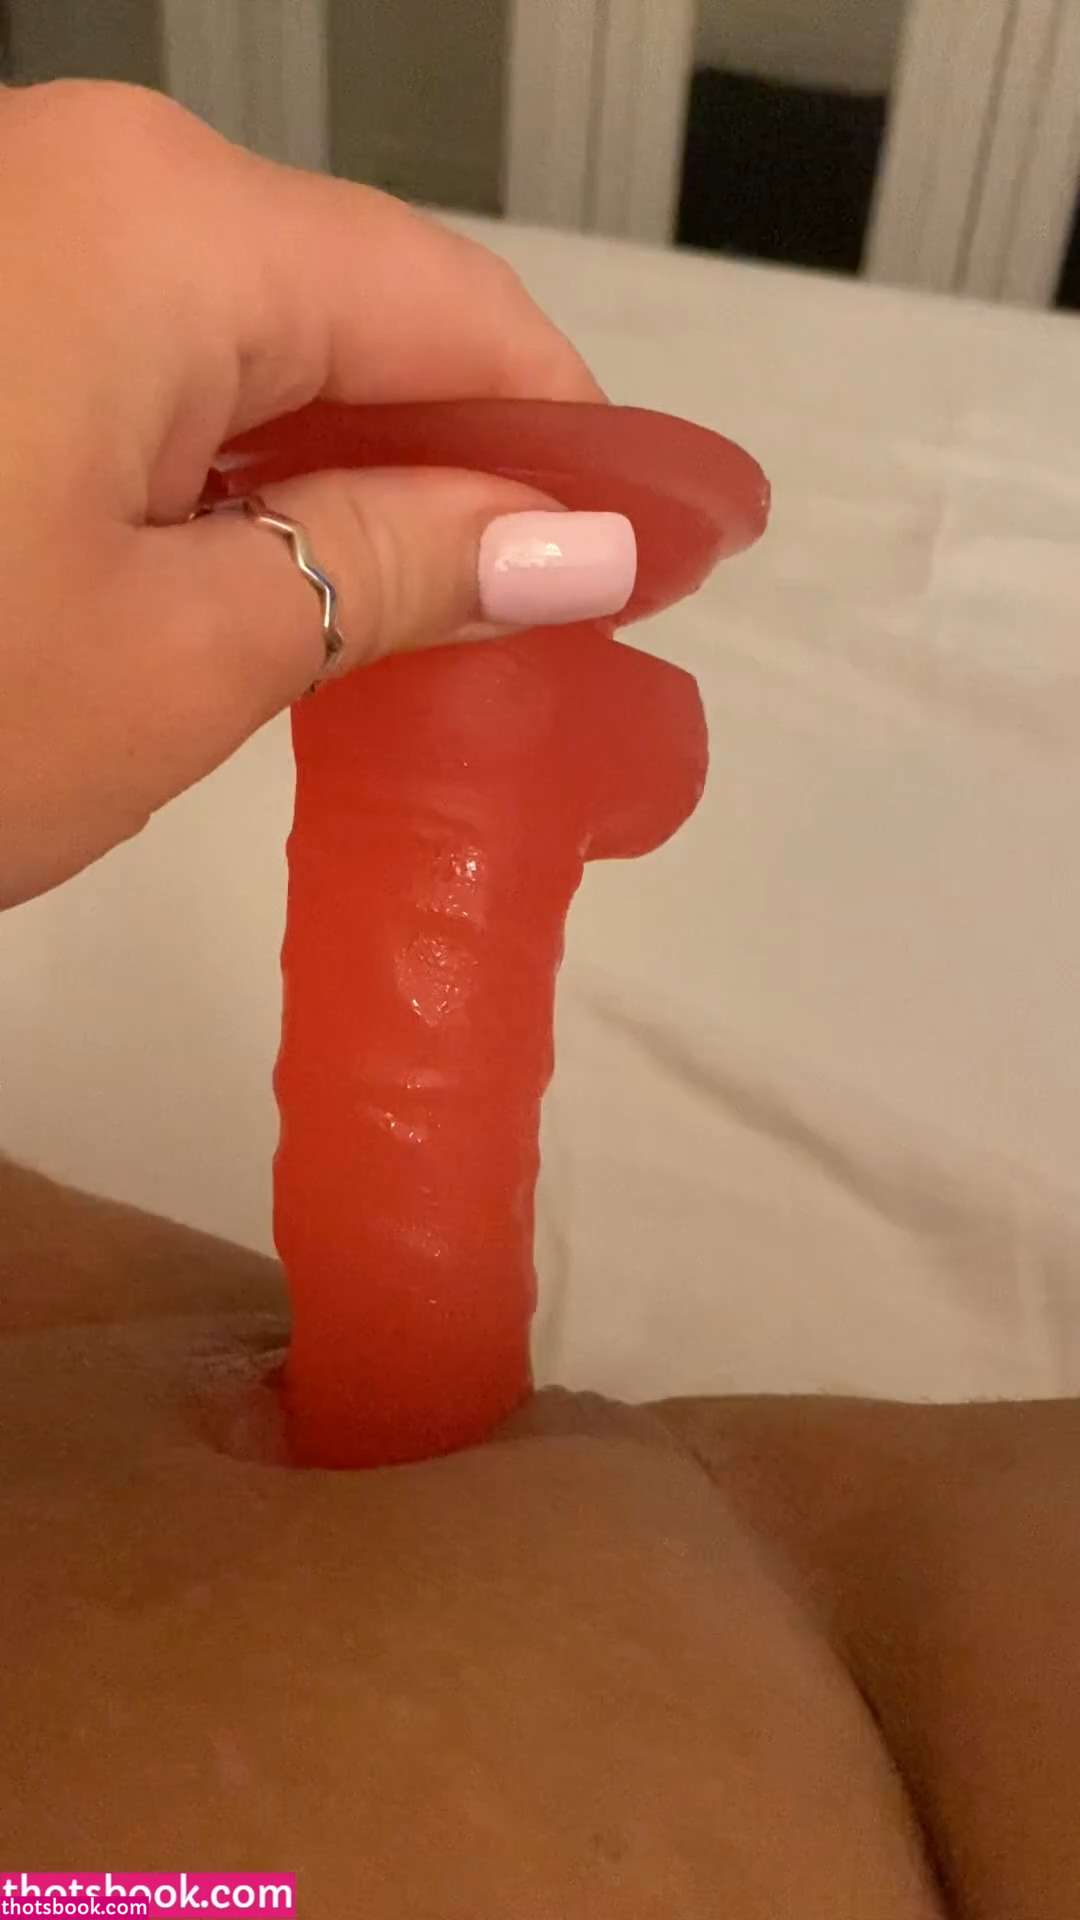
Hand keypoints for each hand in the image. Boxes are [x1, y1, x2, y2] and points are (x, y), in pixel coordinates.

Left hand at [0, 82, 618, 908]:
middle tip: (541, 635)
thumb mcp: (184, 655)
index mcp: (173, 225)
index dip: (584, 443)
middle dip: (467, 474)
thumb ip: (403, 567)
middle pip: (360, 316)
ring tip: (413, 641)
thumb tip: (579, 543)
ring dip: (350, 485)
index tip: (660, 558)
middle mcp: (90, 173)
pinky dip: (233, 476)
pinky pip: (150, 364)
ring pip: (255, 346)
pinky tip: (270, 585)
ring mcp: (9, 232)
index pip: (461, 317)